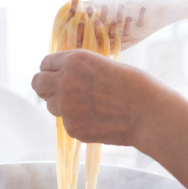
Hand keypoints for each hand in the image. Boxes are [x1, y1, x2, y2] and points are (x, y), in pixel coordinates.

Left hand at [31, 49, 169, 145]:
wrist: (149, 114)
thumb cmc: (136, 86)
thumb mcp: (105, 66)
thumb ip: (82, 70)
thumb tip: (66, 77)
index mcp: (74, 60)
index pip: (45, 63)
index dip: (52, 70)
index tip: (57, 75)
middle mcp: (64, 81)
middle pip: (37, 83)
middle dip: (45, 87)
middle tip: (58, 92)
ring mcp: (66, 106)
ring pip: (50, 106)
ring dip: (62, 106)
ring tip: (89, 107)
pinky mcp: (71, 128)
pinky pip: (67, 124)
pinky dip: (78, 123)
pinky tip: (99, 120)